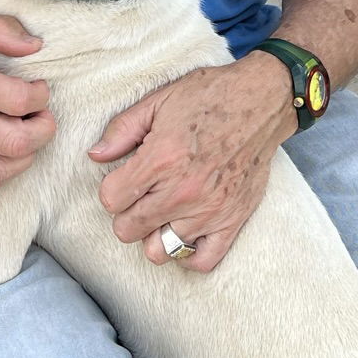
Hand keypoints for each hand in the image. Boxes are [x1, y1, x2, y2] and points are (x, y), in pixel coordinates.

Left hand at [89, 55, 295, 272]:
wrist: (262, 101)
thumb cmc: (210, 96)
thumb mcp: (159, 101)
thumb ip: (122, 130)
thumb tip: (95, 155)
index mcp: (160, 159)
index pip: (111, 199)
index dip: (112, 188)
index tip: (124, 178)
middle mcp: (182, 192)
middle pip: (128, 229)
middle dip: (127, 212)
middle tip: (141, 195)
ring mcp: (208, 211)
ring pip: (158, 250)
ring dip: (153, 234)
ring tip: (161, 213)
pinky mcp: (232, 221)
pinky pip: (201, 260)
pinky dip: (187, 255)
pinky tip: (183, 233)